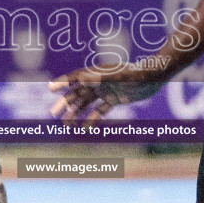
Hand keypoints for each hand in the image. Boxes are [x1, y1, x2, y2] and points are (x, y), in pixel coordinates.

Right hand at [48, 66, 163, 123]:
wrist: (154, 78)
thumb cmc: (136, 74)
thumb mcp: (118, 76)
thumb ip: (100, 78)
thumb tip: (82, 80)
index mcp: (96, 73)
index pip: (75, 77)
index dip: (62, 82)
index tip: (50, 88)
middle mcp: (98, 81)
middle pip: (78, 93)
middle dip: (65, 103)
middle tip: (53, 113)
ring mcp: (106, 91)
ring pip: (86, 104)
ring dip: (76, 113)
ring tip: (66, 124)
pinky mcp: (114, 99)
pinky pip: (100, 110)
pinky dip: (92, 119)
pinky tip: (86, 129)